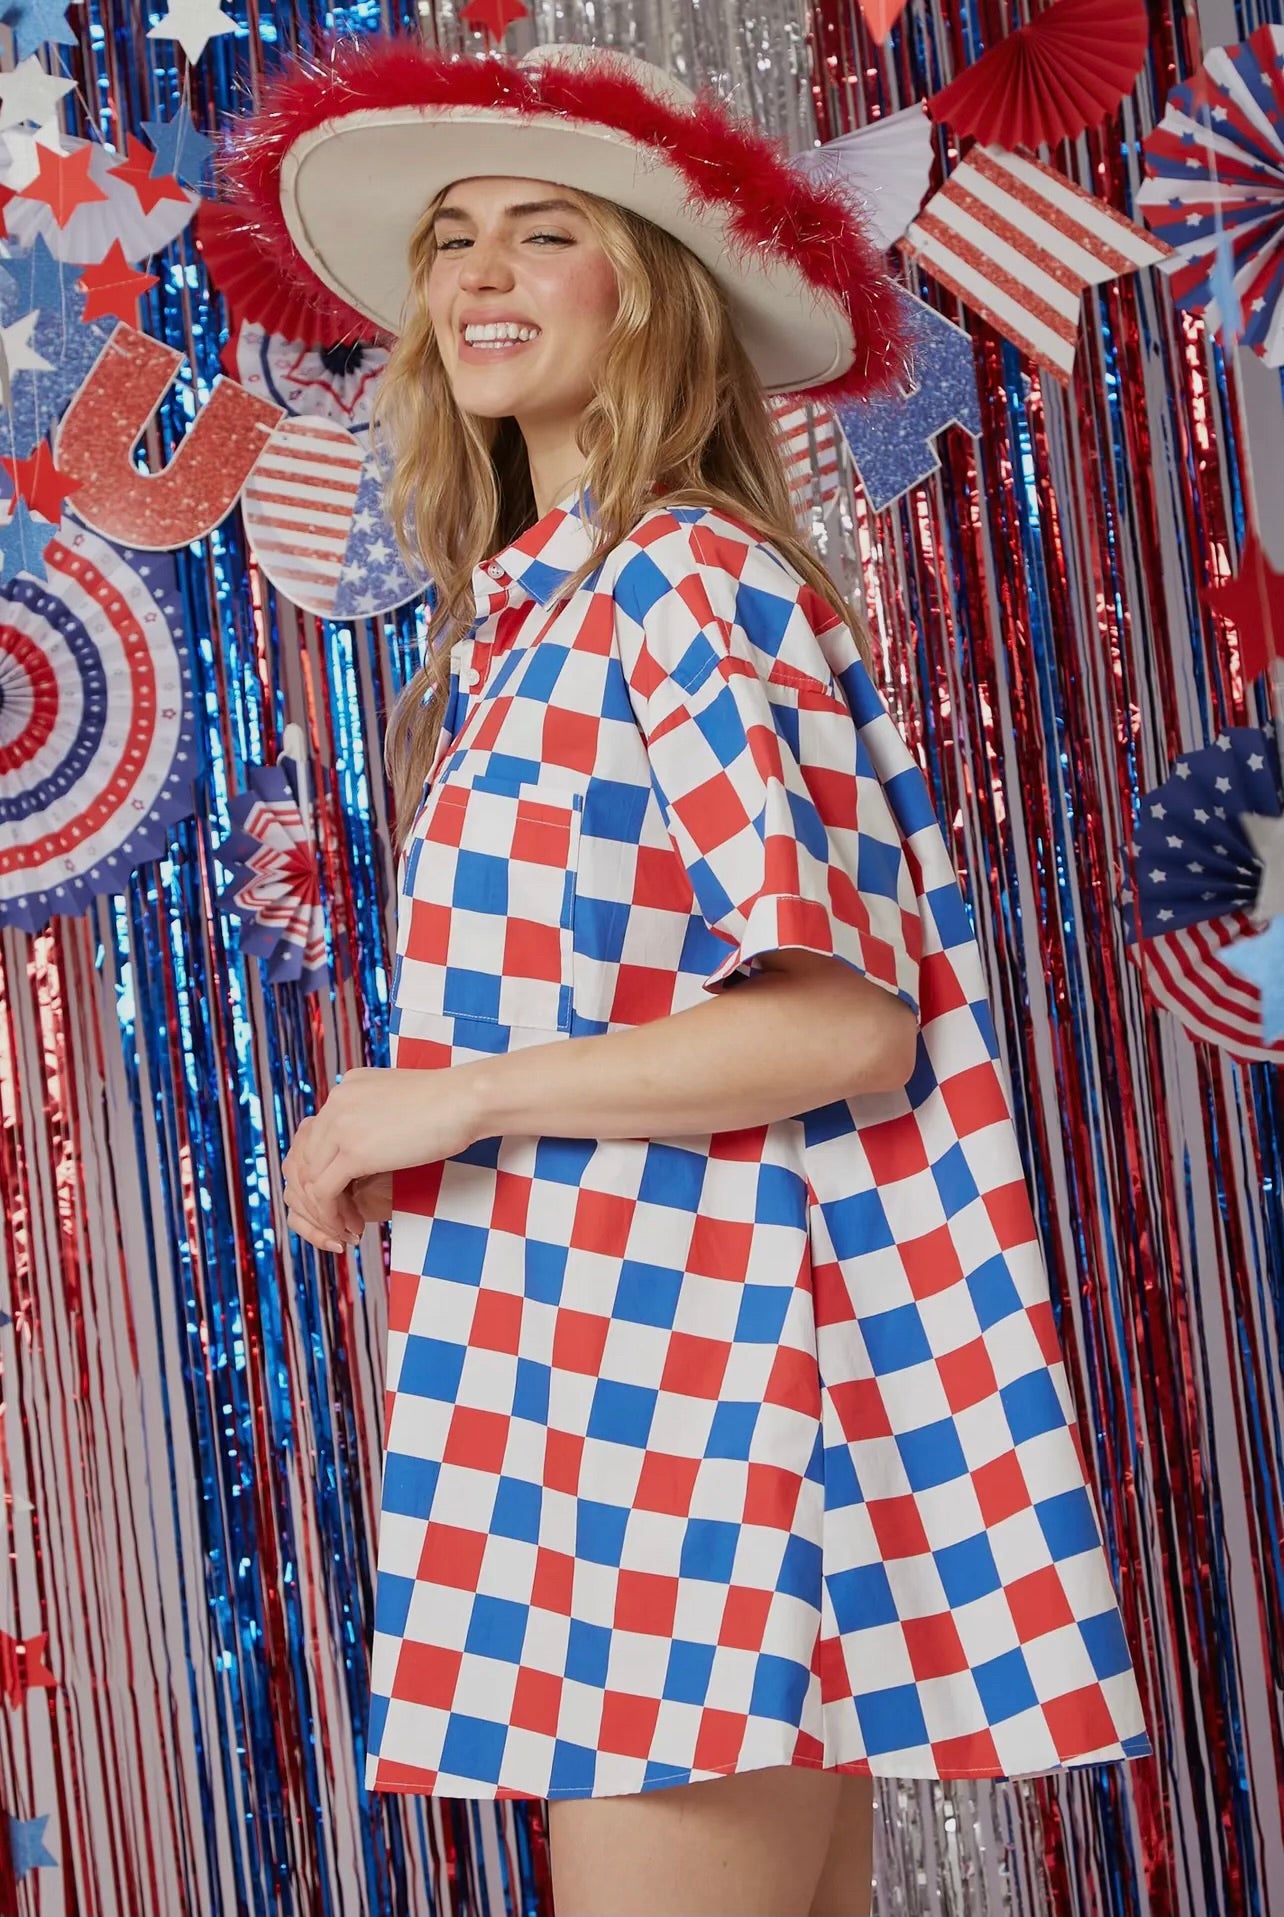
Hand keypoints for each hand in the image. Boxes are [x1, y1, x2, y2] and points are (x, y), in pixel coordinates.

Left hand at [281, 1065, 480, 1246]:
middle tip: (341, 1220)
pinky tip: (353, 1228)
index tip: (346, 1197)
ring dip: (325, 1211)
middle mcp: (335, 1103)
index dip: (325, 1172)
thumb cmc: (451, 1102)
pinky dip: (332, 1216)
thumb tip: (374, 1139)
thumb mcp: (401, 1100)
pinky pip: (324, 1193)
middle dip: (319, 1196)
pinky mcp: (353, 1152)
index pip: (316, 1137)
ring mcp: (340, 1126)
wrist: (467, 1099)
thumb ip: (378, 1114)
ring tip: (348, 1229)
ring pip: (310, 1179)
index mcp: (346, 1088)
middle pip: (304, 1159)